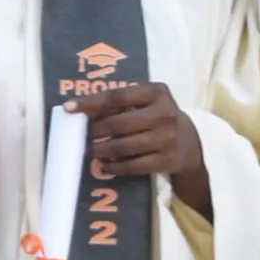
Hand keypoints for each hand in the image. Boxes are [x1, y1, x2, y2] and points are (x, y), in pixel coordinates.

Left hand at [68, 77, 207, 217]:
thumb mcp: (147, 102)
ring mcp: (167, 139)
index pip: (117, 96)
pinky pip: (132, 166)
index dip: (91, 102)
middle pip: (118, 124)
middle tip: (81, 136)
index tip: (69, 107)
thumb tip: (83, 111)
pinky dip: (114, 166)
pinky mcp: (166, 160)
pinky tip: (104, 165)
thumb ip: (121, 103)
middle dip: (94, 131)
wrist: (191, 143)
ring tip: (90, 150)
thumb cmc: (159, 117)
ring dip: (100, 150)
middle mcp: (164, 114)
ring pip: (123, 147)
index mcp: (156, 93)